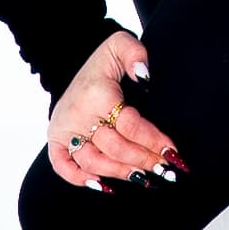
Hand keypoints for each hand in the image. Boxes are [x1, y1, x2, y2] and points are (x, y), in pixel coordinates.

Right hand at [47, 30, 185, 188]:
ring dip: (121, 172)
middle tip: (166, 169)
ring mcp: (64, 129)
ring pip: (93, 161)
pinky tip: (103, 185)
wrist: (76, 65)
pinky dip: (80, 179)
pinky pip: (62, 166)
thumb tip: (144, 75)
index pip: (129, 125)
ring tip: (144, 178)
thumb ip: (136, 53)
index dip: (153, 140)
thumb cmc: (104, 60)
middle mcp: (77, 114)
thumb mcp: (121, 44)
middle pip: (114, 147)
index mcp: (96, 94)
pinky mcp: (55, 139)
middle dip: (144, 160)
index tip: (173, 152)